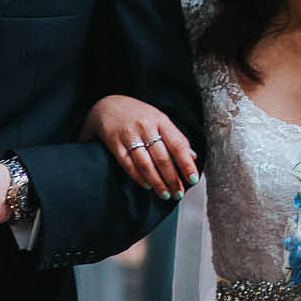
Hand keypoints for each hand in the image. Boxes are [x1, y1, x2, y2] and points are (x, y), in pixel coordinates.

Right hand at [82, 95, 196, 198]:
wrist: (108, 105)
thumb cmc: (139, 115)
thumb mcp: (159, 119)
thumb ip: (175, 137)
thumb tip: (193, 157)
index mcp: (160, 120)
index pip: (178, 144)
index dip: (186, 164)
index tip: (193, 179)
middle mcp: (145, 126)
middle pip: (162, 157)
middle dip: (172, 178)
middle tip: (179, 193)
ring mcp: (129, 135)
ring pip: (145, 163)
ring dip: (157, 182)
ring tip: (165, 194)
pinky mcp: (115, 143)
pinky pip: (128, 164)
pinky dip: (138, 177)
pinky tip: (147, 185)